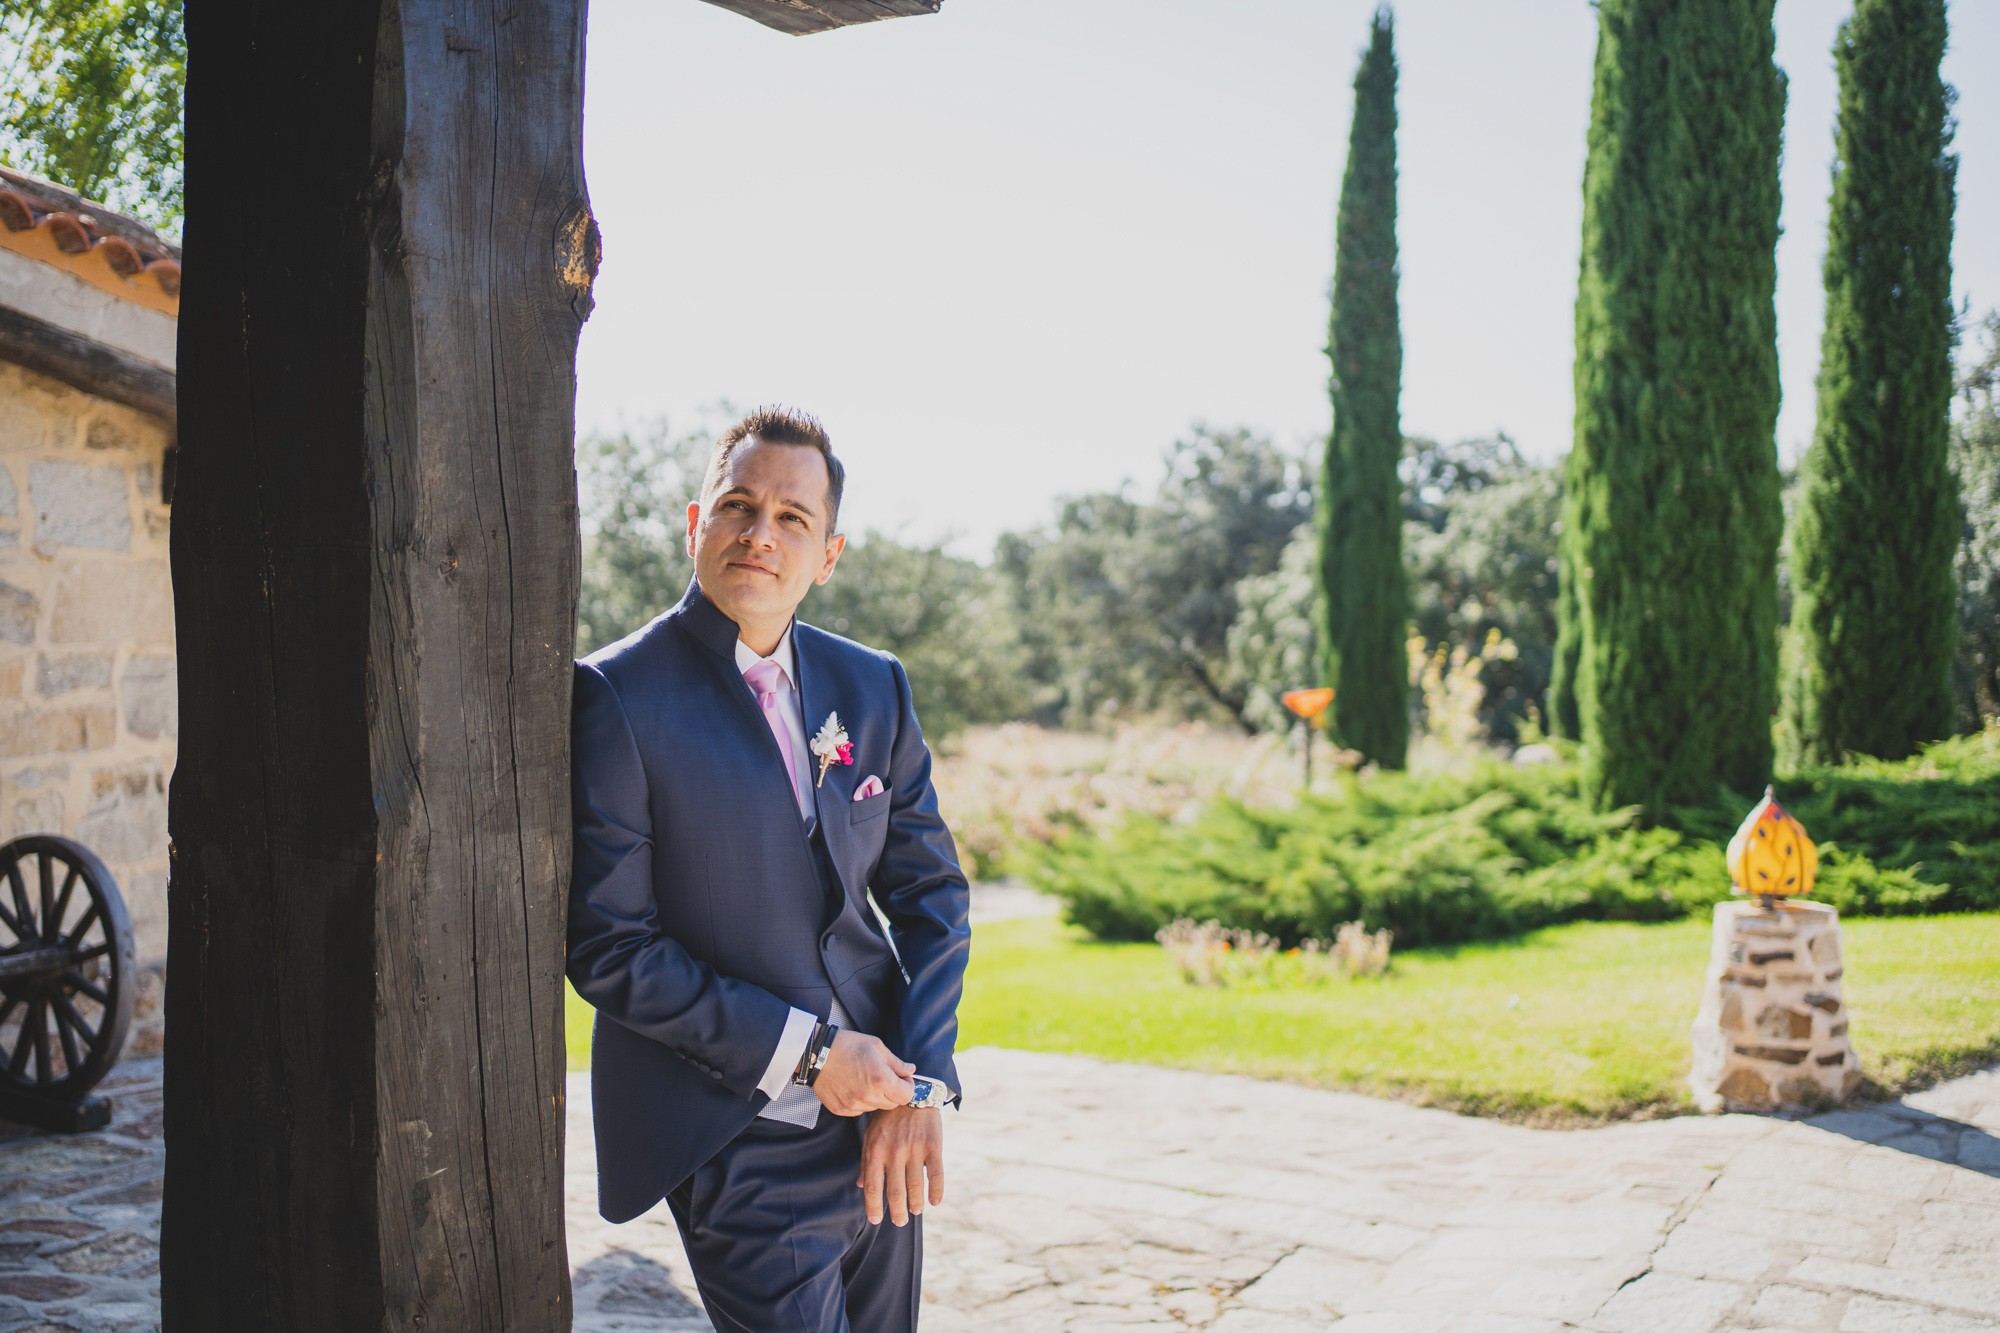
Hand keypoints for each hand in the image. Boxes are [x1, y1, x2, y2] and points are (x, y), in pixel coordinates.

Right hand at [812, 1030, 915, 1116]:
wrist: (817, 1054)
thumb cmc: (848, 1046)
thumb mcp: (877, 1046)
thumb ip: (897, 1062)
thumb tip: (911, 1071)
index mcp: (881, 1080)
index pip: (907, 1095)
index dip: (908, 1086)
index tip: (902, 1078)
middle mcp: (869, 1097)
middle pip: (893, 1104)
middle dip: (894, 1091)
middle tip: (884, 1077)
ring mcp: (855, 1105)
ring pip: (877, 1107)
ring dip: (878, 1097)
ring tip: (866, 1080)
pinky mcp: (842, 1110)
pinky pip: (860, 1110)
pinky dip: (862, 1101)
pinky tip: (854, 1087)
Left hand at [858, 1106, 943, 1226]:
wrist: (913, 1092)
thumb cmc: (888, 1117)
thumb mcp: (871, 1134)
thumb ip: (866, 1160)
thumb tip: (860, 1186)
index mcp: (875, 1151)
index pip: (872, 1187)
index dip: (873, 1207)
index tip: (876, 1220)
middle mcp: (894, 1153)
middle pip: (895, 1191)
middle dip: (897, 1211)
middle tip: (900, 1221)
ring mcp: (914, 1149)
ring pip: (915, 1186)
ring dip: (915, 1204)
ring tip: (915, 1211)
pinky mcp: (933, 1146)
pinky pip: (936, 1173)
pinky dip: (936, 1190)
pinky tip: (934, 1201)